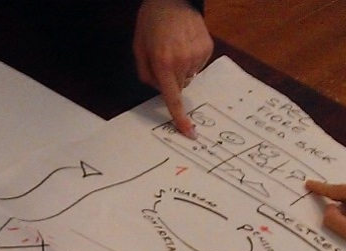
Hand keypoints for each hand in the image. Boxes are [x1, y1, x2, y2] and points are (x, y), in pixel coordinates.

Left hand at [133, 0, 212, 136]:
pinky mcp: (207, 49)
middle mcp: (182, 62)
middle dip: (171, 79)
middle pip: (179, 87)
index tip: (189, 133)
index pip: (172, 97)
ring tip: (176, 46)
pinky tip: (186, 43)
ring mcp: (197, 55)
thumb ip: (146, 73)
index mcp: (163, 63)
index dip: (179, 117)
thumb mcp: (139, 47)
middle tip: (165, 57)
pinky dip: (192, 59)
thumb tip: (160, 89)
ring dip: (182, 68)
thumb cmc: (152, 22)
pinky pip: (198, 66)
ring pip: (189, 77)